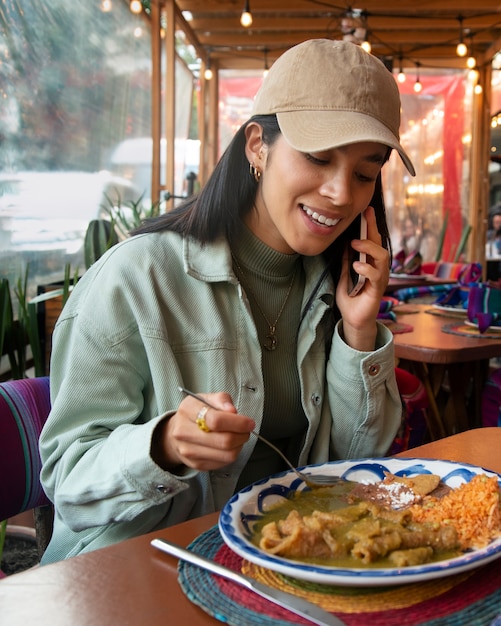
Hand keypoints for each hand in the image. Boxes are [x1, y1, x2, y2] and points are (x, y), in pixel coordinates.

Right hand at [152, 392, 254, 470]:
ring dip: (239, 446)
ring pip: (227, 455)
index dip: (238, 422)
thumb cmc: (195, 413)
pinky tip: (228, 446)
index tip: (249, 422)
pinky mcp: (196, 465)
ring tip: (238, 437)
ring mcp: (189, 451)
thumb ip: (222, 400)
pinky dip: (231, 454)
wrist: (175, 432)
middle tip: (246, 430)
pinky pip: (223, 463)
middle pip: (224, 440)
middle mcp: (184, 432)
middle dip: (242, 435)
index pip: (216, 420)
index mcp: (187, 411)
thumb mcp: (206, 398)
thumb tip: (233, 411)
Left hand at [336, 206, 389, 350]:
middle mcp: (379, 269)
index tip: (366, 210)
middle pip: (380, 244)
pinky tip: (357, 265)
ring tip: (356, 243)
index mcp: (371, 263)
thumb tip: (345, 243)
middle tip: (364, 217)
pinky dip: (366, 268)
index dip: (370, 225)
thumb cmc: (350, 299)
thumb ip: (346, 261)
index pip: (372, 240)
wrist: (352, 320)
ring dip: (369, 248)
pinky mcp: (377, 290)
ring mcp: (380, 278)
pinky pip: (376, 275)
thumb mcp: (344, 276)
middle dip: (373, 228)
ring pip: (382, 257)